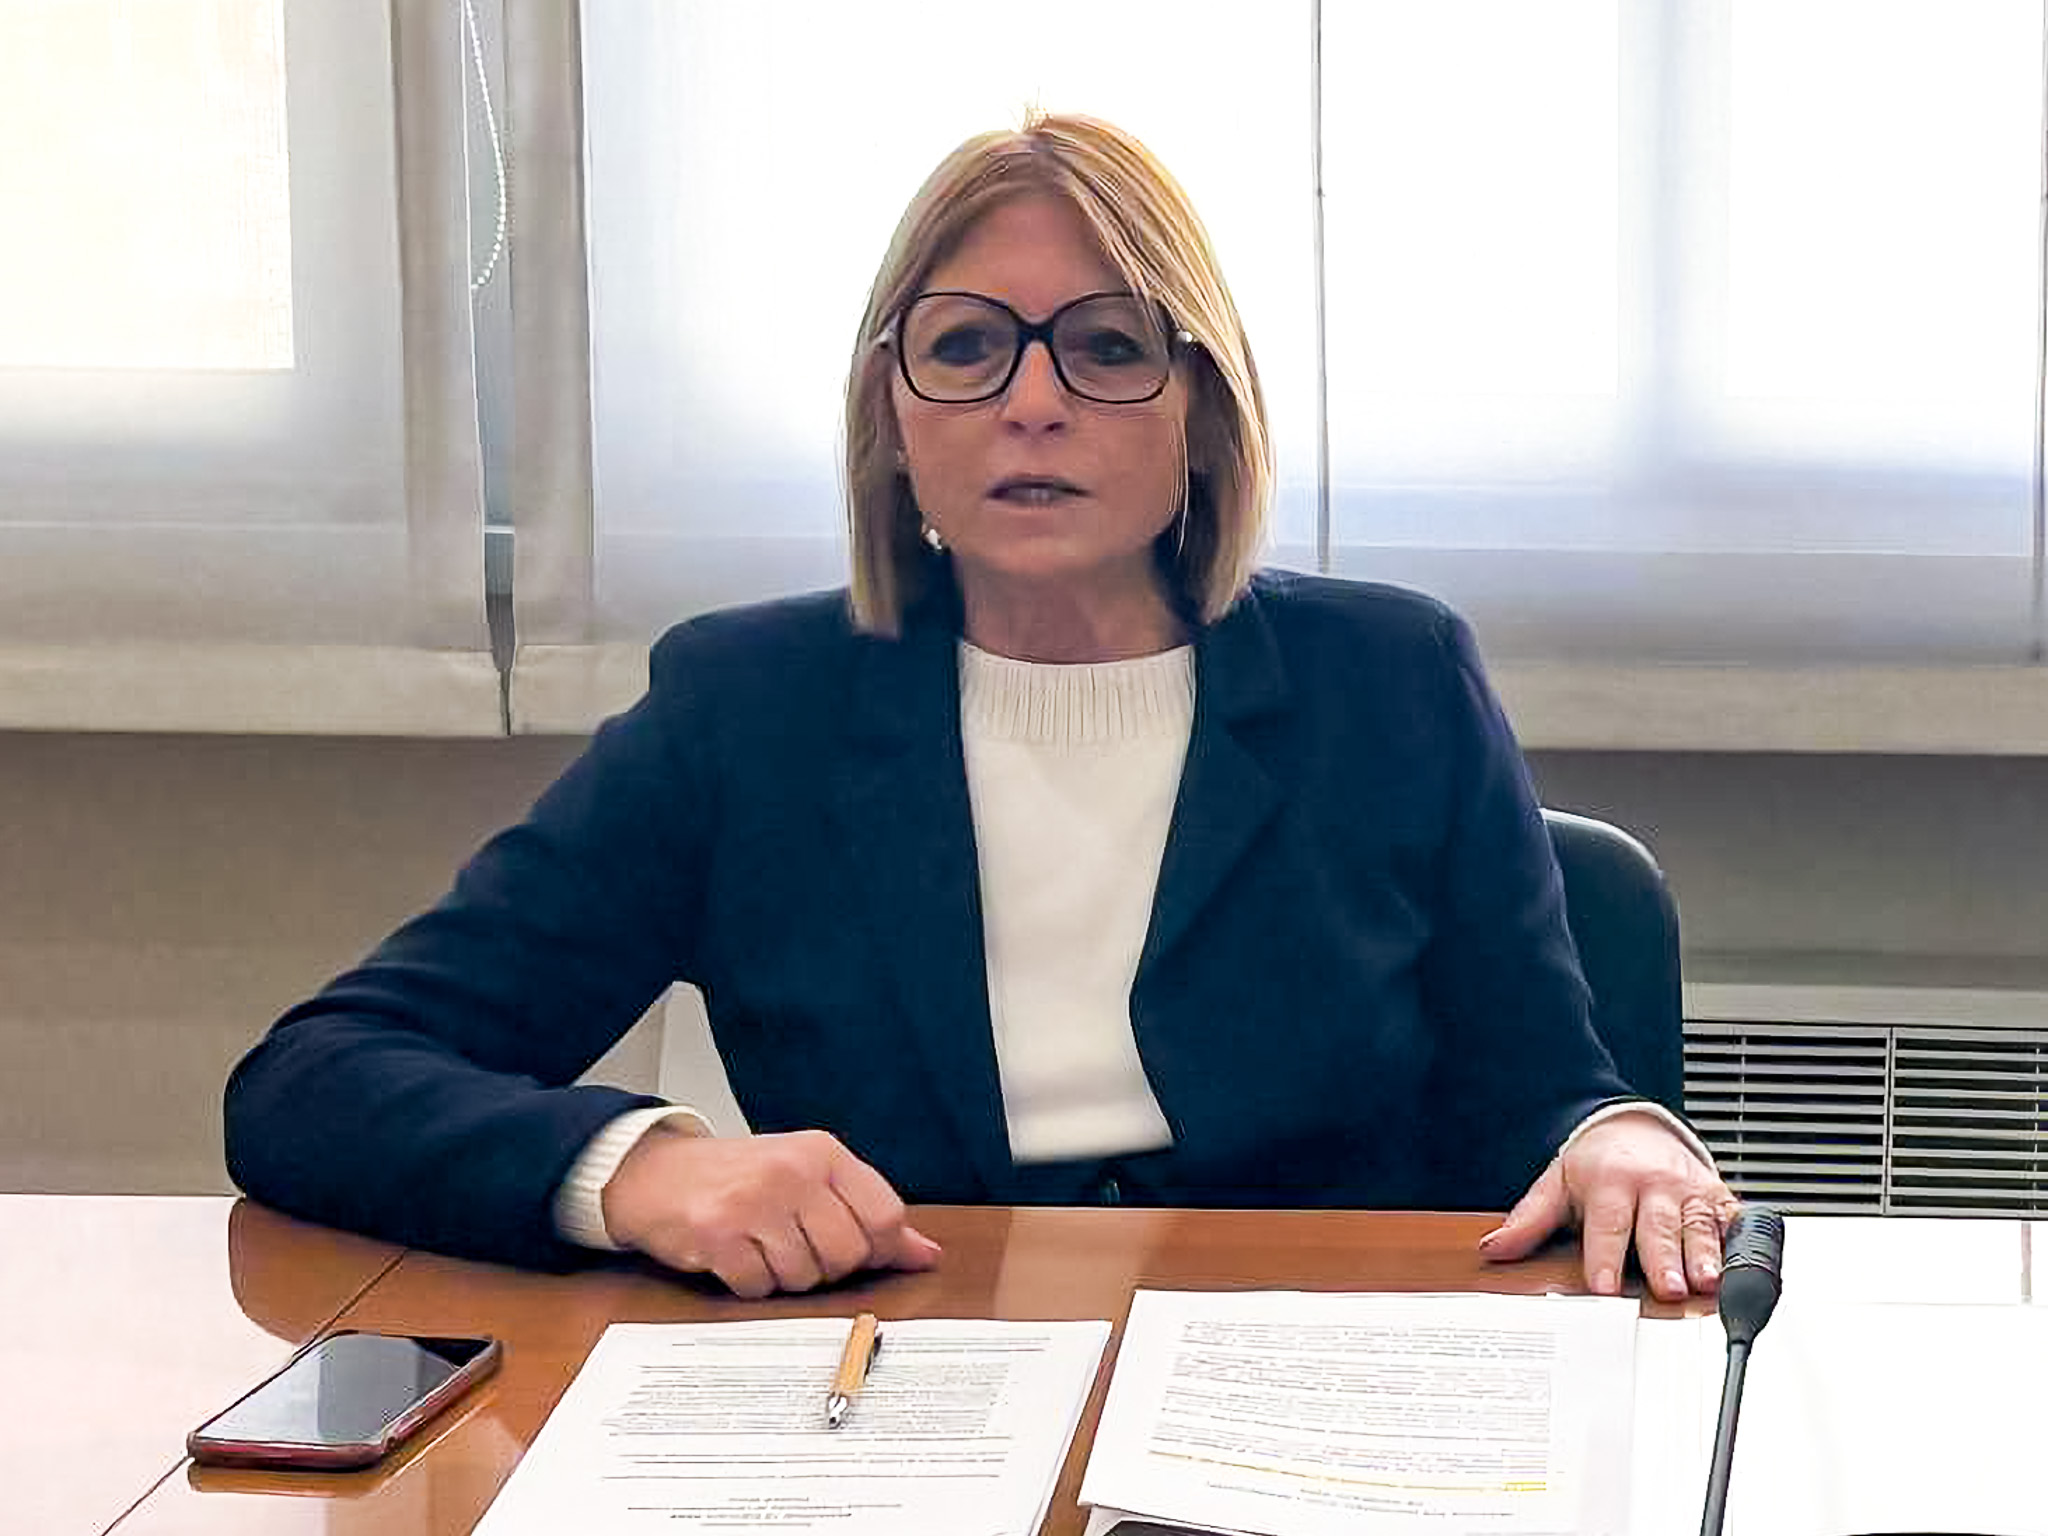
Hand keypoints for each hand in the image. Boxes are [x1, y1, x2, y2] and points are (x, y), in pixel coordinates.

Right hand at [600, 1127, 941, 1297]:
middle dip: (826, 1266)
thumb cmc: (743, 1178)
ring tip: (762, 1247)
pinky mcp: (718, 1234)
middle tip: (795, 1246)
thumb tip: (926, 1256)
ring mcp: (755, 1202)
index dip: (876, 1250)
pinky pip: (760, 1288)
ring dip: (785, 1277)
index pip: (885, 1217)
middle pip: (848, 1255)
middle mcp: (793, 1171)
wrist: (658, 1173)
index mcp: (824, 1153)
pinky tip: (736, 1257)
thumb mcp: (811, 1179)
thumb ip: (868, 1214)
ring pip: (805, 1277)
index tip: (853, 1251)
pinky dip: (750, 1284)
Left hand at [1477, 1112, 1739, 1300]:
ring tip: (1709, 1283)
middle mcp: (1652, 1184)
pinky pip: (1732, 1218)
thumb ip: (1529, 1220)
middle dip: (1664, 1259)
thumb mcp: (1556, 1184)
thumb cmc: (1595, 1165)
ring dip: (1706, 1255)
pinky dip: (1741, 1240)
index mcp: (1610, 1181)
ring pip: (1698, 1225)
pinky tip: (1749, 1265)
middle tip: (1669, 1290)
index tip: (1604, 1287)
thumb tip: (1494, 1248)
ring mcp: (1687, 1189)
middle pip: (1657, 1227)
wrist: (1634, 1127)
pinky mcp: (1716, 1195)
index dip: (1604, 1257)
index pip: (1606, 1224)